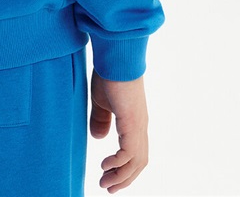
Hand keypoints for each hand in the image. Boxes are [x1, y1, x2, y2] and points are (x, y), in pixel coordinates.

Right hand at [89, 68, 149, 192]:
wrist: (116, 56)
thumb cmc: (109, 73)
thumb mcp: (101, 101)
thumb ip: (101, 119)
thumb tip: (99, 138)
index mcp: (134, 121)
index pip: (135, 152)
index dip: (125, 168)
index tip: (109, 176)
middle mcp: (140, 126)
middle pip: (139, 161)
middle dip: (124, 178)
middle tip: (108, 188)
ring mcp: (138, 124)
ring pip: (136, 161)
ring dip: (121, 176)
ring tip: (105, 183)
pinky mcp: (132, 122)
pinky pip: (129, 152)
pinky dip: (118, 163)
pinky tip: (105, 166)